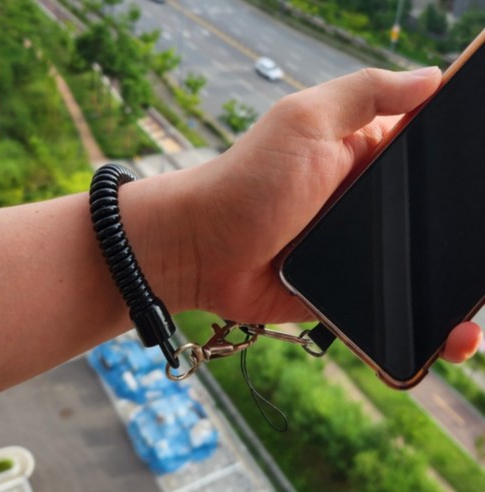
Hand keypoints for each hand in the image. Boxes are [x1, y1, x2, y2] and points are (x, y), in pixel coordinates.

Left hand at [178, 67, 481, 362]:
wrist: (202, 249)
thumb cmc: (247, 182)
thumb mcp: (304, 122)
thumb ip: (364, 95)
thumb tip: (430, 77)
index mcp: (368, 160)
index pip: (435, 163)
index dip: (466, 178)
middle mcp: (369, 207)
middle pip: (436, 226)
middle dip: (467, 248)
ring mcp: (359, 253)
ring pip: (419, 274)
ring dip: (453, 299)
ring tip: (472, 326)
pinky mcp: (344, 293)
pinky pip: (389, 310)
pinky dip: (417, 327)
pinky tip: (445, 341)